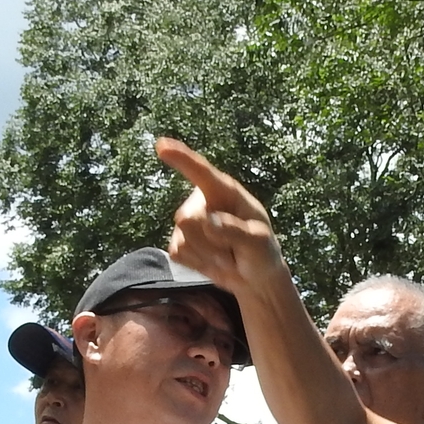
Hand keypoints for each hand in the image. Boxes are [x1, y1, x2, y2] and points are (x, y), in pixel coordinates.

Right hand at [159, 137, 286, 292]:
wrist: (254, 278)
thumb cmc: (261, 252)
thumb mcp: (258, 242)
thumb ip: (235, 231)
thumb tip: (207, 221)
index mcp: (225, 191)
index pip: (201, 172)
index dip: (181, 158)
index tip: (161, 146)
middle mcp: (202, 202)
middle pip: (187, 219)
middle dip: (210, 242)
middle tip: (233, 250)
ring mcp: (188, 223)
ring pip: (183, 240)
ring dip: (207, 256)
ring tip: (226, 256)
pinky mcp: (179, 243)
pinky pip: (177, 254)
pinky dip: (197, 264)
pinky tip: (212, 261)